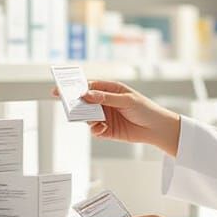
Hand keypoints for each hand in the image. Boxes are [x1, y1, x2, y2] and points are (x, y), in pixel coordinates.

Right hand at [51, 80, 181, 156]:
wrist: (156, 128)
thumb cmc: (145, 109)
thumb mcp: (126, 100)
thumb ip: (105, 98)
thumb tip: (86, 94)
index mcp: (110, 89)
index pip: (89, 86)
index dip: (74, 87)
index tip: (61, 90)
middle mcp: (105, 102)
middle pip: (84, 101)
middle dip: (76, 104)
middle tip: (68, 106)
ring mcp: (105, 116)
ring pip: (87, 116)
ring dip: (87, 118)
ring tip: (93, 119)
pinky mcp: (107, 130)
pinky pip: (95, 129)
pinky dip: (96, 129)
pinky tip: (103, 129)